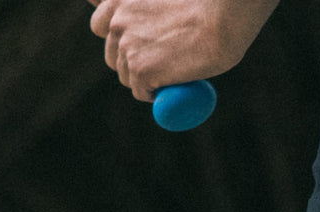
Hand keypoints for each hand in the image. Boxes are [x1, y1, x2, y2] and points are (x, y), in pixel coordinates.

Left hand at [88, 0, 277, 101]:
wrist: (219, 21)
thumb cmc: (201, 9)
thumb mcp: (160, 0)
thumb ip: (142, 10)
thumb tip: (122, 17)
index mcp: (119, 0)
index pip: (100, 25)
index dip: (118, 39)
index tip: (136, 46)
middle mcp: (117, 22)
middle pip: (113, 57)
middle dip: (132, 63)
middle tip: (161, 63)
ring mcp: (127, 47)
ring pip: (127, 78)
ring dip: (145, 81)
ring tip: (172, 71)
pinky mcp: (139, 70)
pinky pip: (142, 93)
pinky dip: (156, 94)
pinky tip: (173, 84)